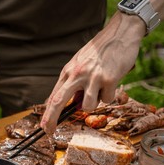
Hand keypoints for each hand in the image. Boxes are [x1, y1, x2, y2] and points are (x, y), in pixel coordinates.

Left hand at [40, 13, 143, 133]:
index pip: (54, 95)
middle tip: (48, 131)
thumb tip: (71, 104)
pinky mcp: (108, 79)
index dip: (48, 113)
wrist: (120, 33)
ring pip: (87, 106)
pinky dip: (110, 94)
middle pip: (59, 101)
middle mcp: (77, 74)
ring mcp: (92, 77)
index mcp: (68, 71)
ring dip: (94, 103)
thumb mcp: (80, 64)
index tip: (44, 126)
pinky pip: (107, 99)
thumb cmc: (99, 51)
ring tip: (100, 89)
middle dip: (51, 119)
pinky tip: (112, 81)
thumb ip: (73, 82)